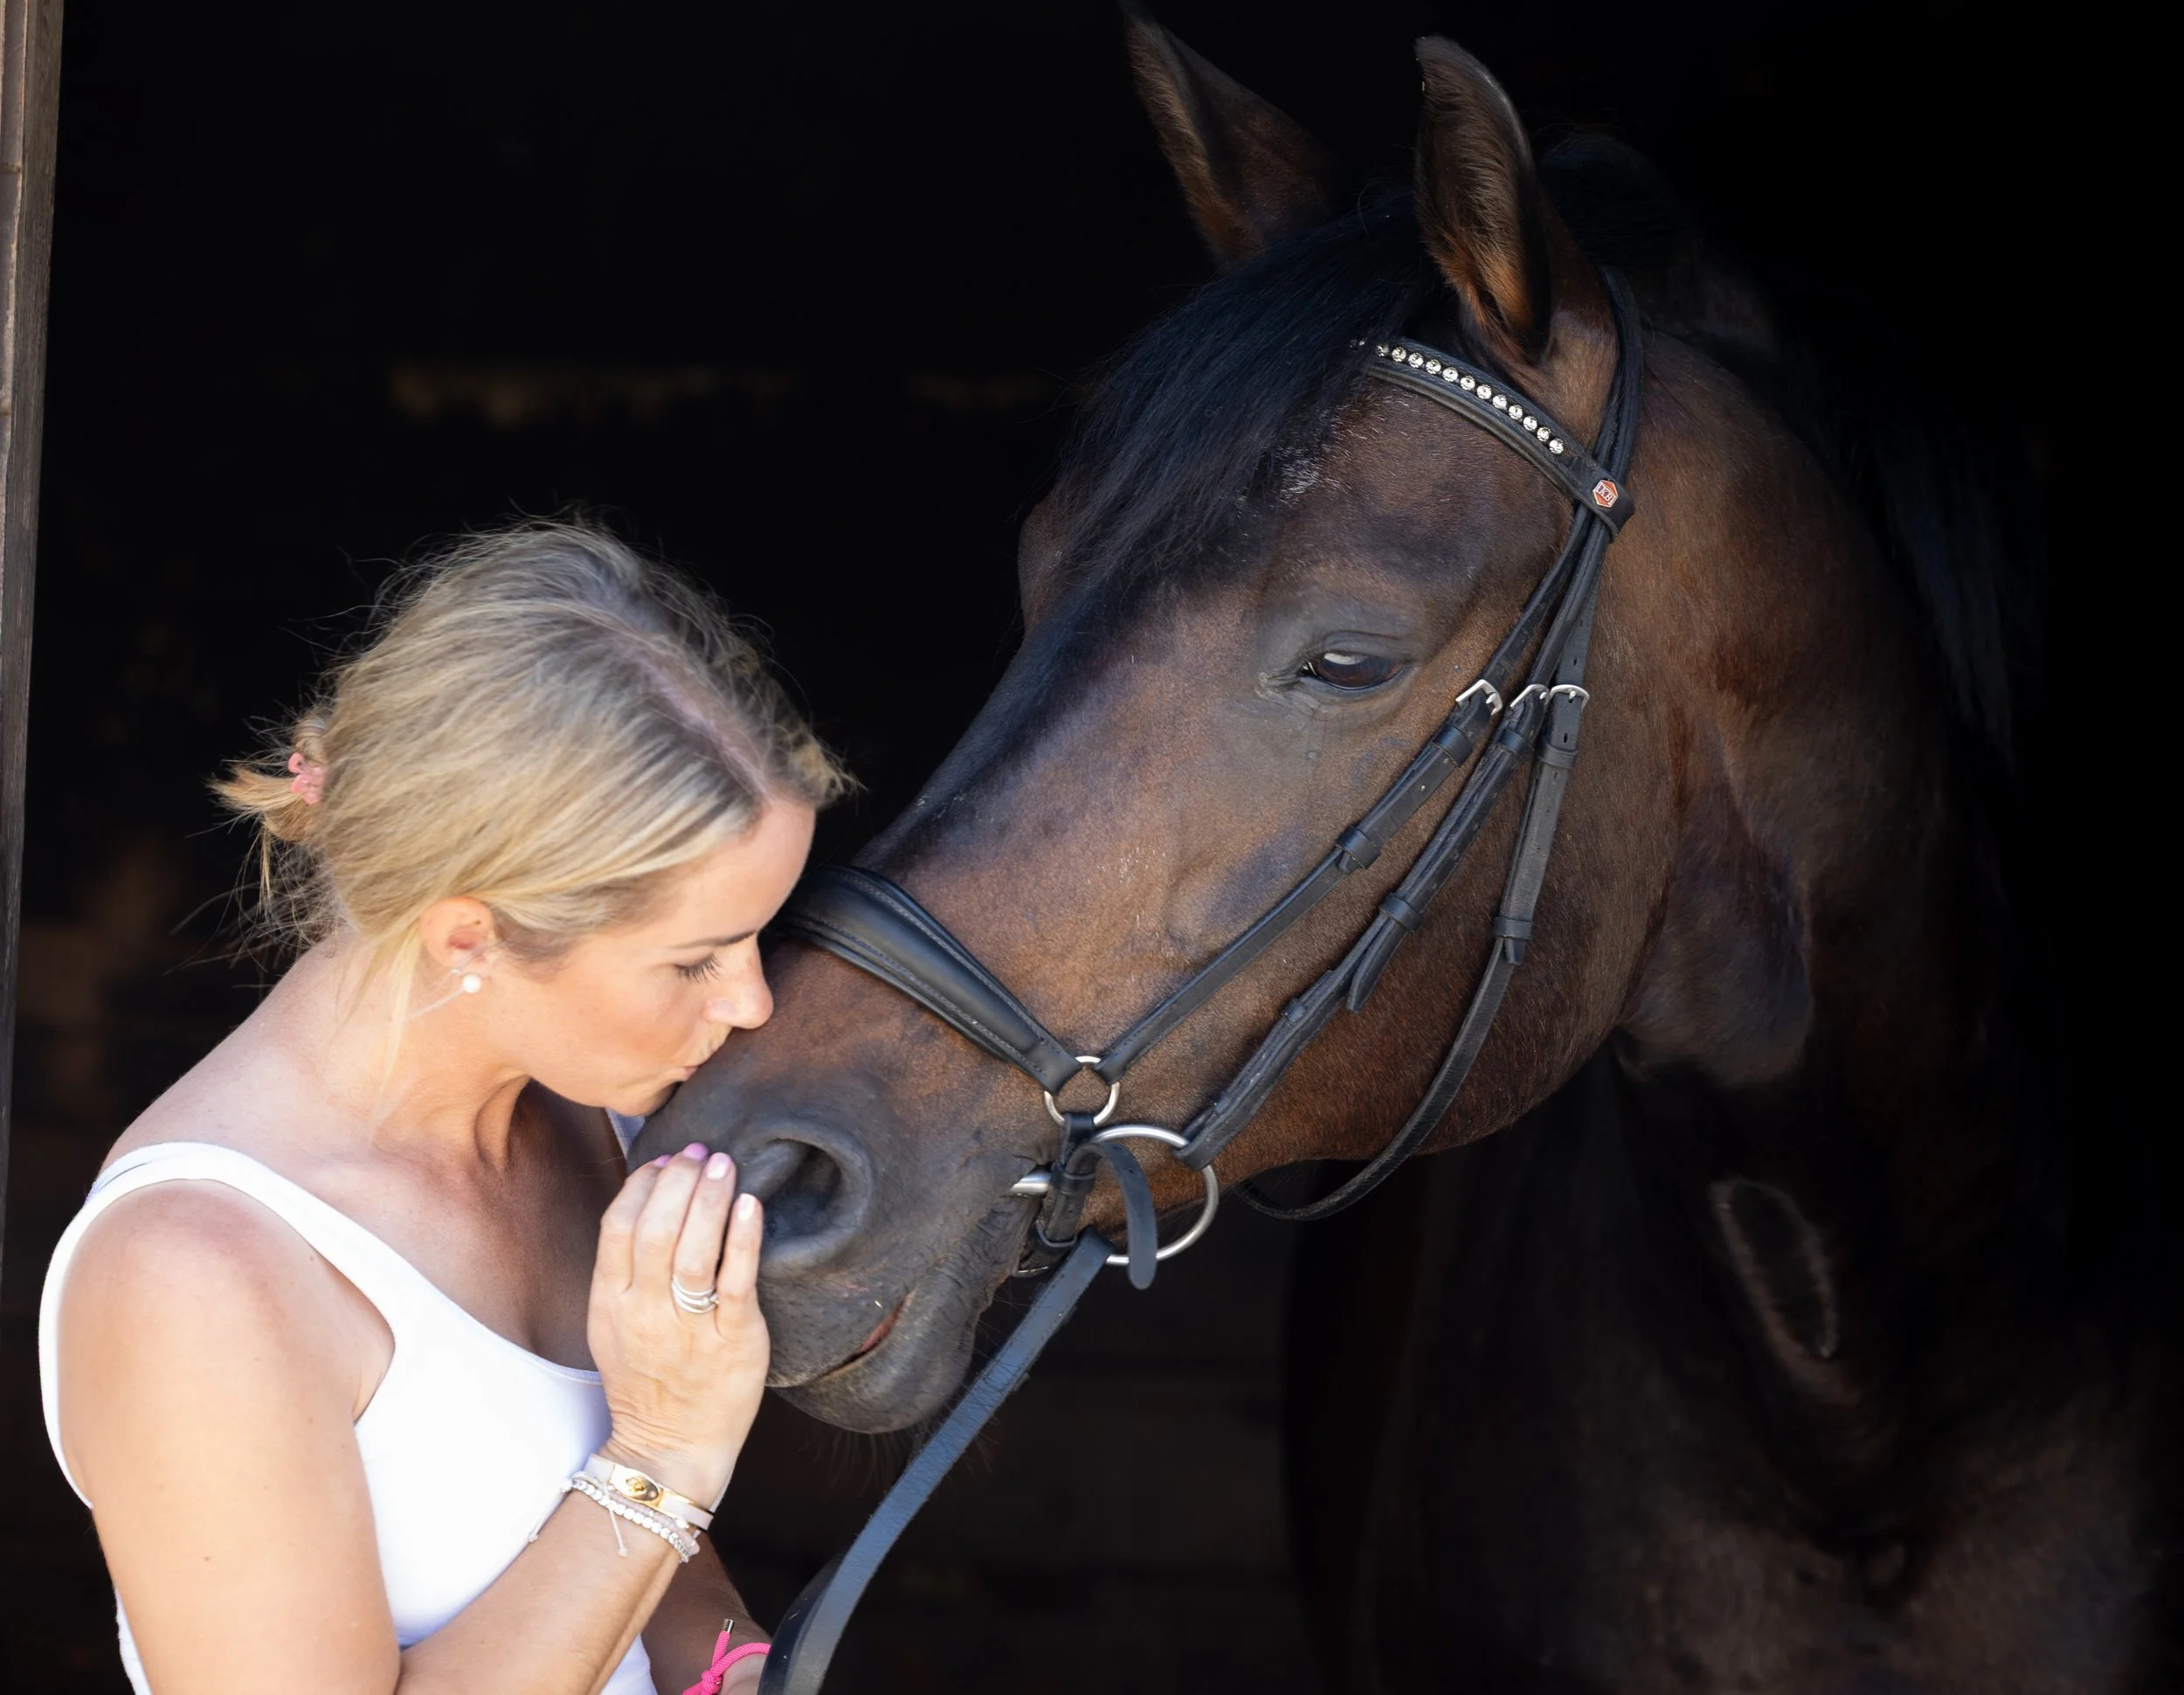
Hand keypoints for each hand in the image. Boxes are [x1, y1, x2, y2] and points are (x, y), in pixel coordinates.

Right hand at [589, 1143, 768, 1506]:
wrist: (672, 1446)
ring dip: (709, 1199)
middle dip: (678, 1181)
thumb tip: (649, 1198)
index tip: (665, 1159)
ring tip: (724, 1164)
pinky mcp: (733, 1339)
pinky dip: (743, 1239)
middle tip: (701, 1151)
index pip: (617, 1226)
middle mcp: (646, 1311)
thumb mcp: (613, 1323)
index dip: (642, 1185)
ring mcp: (689, 1327)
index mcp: (611, 1303)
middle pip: (656, 1229)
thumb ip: (624, 1267)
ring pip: (694, 1250)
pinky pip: (737, 1282)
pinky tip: (751, 1205)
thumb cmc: (647, 1376)